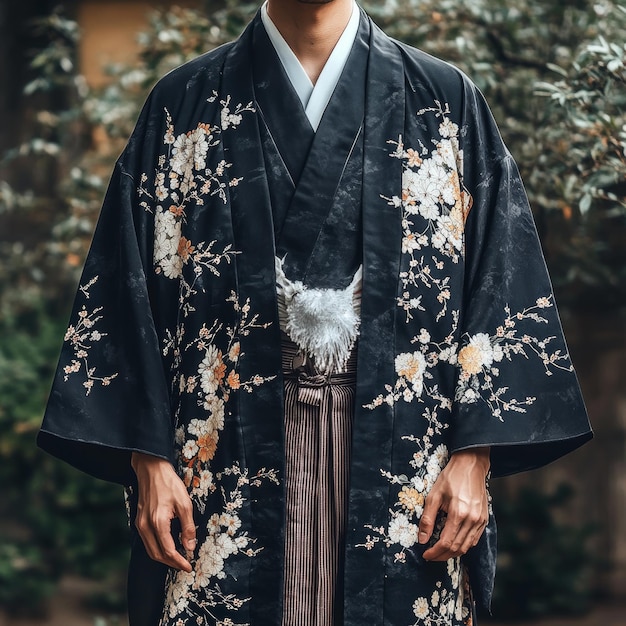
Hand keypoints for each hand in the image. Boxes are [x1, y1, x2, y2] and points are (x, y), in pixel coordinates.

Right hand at [131, 452, 195, 571]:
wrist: (152, 470)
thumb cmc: (169, 484)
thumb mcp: (184, 503)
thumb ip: (188, 527)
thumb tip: (190, 547)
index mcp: (158, 522)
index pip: (168, 551)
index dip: (179, 562)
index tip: (189, 567)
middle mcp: (145, 526)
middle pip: (157, 555)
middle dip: (171, 563)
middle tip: (185, 566)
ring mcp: (140, 524)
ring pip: (150, 550)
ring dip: (164, 558)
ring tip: (178, 559)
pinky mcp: (139, 521)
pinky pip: (147, 541)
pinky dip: (157, 548)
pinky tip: (168, 546)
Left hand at [419, 447, 489, 561]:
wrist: (470, 465)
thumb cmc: (450, 478)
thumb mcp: (434, 495)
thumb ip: (427, 519)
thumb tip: (422, 539)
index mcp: (458, 513)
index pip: (446, 542)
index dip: (434, 553)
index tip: (425, 555)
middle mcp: (472, 520)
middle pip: (457, 548)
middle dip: (442, 555)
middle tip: (430, 556)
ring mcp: (480, 520)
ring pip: (467, 547)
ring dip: (452, 553)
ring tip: (440, 552)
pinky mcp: (484, 519)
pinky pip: (474, 540)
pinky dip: (463, 546)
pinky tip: (454, 543)